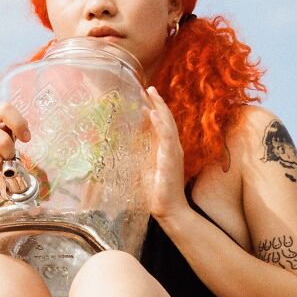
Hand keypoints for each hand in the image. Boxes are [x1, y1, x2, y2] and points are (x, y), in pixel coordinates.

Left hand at [146, 87, 190, 221]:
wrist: (169, 209)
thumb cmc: (156, 193)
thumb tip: (123, 149)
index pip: (161, 123)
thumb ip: (139, 157)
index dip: (154, 108)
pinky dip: (160, 124)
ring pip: (167, 123)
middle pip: (165, 119)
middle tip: (147, 87)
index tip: (144, 95)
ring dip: (159, 107)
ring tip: (151, 92)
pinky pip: (167, 137)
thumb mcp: (144, 170)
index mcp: (166, 149)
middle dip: (156, 102)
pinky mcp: (171, 159)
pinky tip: (153, 113)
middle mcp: (172, 147)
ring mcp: (173, 152)